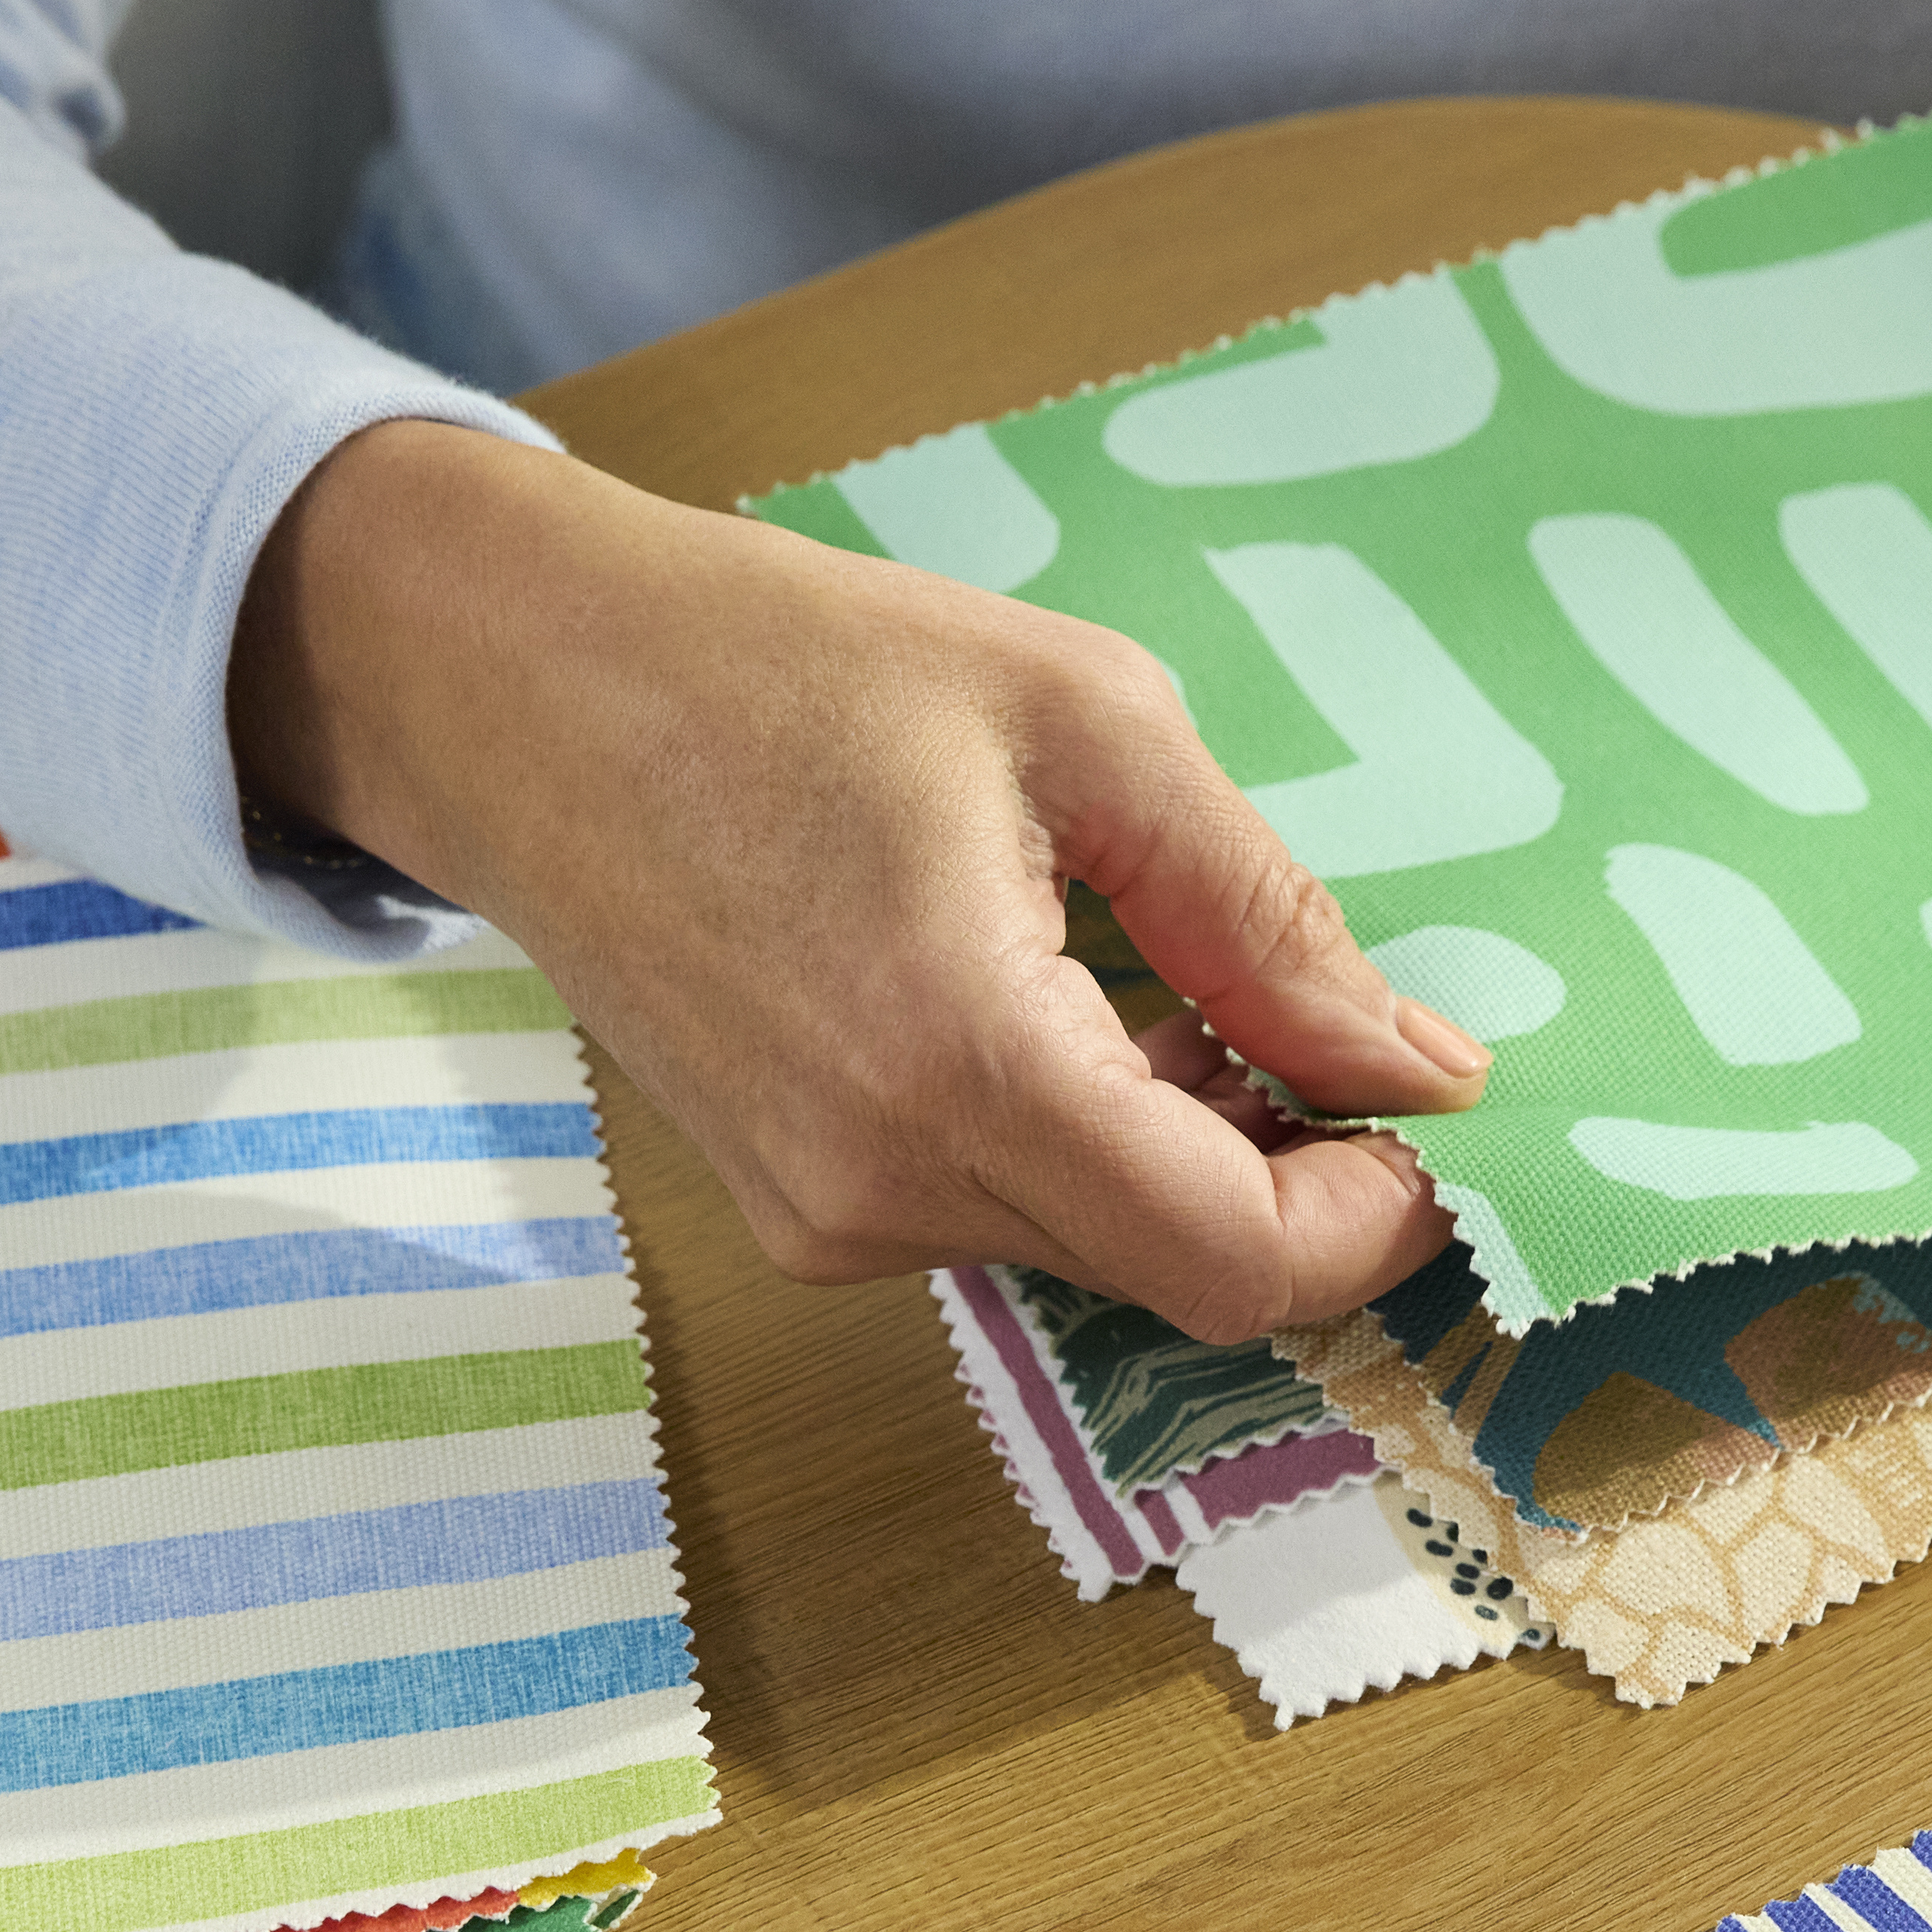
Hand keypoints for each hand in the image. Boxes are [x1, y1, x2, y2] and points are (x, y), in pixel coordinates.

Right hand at [234, 419, 1486, 1340]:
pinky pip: (997, 1212)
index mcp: (962, 1068)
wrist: (509, 686)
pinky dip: (1075, 1133)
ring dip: (1176, 1140)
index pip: (1237, 1265)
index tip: (1422, 1109)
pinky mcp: (790, 1205)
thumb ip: (1264, 917)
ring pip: (1092, 1245)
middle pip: (1178, 1270)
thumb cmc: (779, 661)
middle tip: (1296, 998)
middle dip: (1284, 1167)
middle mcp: (880, 1188)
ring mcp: (821, 1216)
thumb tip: (1420, 1064)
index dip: (1370, 1218)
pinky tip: (1045, 986)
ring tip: (1144, 957)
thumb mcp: (1081, 721)